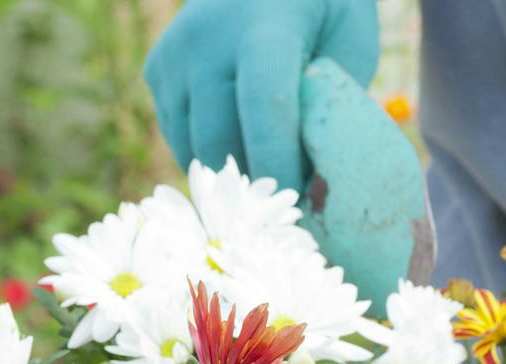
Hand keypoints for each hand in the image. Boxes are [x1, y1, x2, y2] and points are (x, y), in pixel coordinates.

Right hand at [144, 0, 378, 195]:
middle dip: (251, 182)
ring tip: (263, 174)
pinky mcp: (156, 68)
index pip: (263, 107)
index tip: (295, 201)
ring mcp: (175, 52)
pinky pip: (176, 135)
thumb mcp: (349, 45)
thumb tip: (316, 182)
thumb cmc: (324, 12)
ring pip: (191, 145)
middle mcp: (208, 36)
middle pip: (218, 137)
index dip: (277, 163)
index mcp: (265, 25)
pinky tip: (237, 145)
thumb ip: (332, 103)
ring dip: (228, 173)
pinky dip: (206, 154)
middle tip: (283, 203)